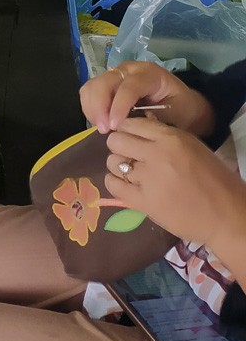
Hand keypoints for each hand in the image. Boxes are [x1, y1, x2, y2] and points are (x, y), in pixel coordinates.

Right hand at [80, 61, 214, 137]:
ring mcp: (116, 75)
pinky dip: (90, 109)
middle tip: (104, 131)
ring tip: (102, 129)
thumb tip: (128, 127)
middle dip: (100, 107)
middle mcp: (129, 70)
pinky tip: (100, 123)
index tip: (114, 128)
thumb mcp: (175, 116)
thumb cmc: (182, 111)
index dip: (118, 107)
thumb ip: (151, 119)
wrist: (185, 106)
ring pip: (92, 86)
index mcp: (150, 74)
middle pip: (103, 82)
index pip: (128, 87)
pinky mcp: (106, 84)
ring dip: (92, 109)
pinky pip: (89, 93)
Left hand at [106, 116, 245, 248]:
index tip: (131, 138)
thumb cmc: (215, 181)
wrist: (227, 216)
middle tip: (129, 156)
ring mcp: (148, 178)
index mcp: (172, 138)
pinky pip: (112, 184)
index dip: (127, 130)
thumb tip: (138, 130)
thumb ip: (164, 138)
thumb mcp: (192, 148)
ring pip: (112, 162)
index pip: (131, 123)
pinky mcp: (142, 201)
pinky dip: (115, 182)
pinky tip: (126, 185)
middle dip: (119, 146)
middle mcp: (156, 154)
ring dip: (118, 166)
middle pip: (116, 140)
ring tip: (131, 173)